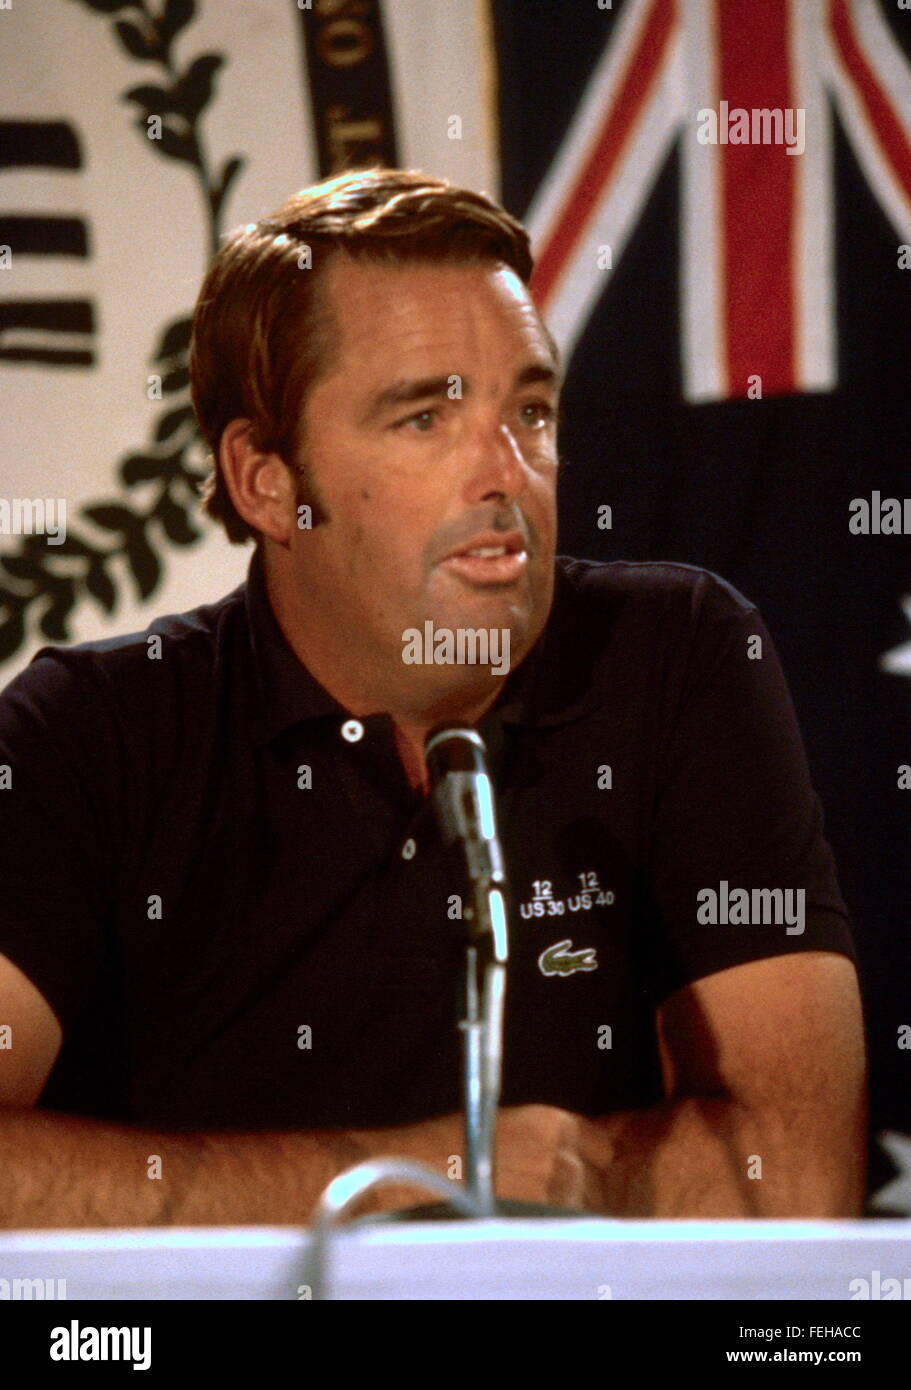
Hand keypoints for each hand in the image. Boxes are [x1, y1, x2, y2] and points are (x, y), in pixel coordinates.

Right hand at [346, 1104, 611, 1217]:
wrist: (402, 1182)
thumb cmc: (439, 1153)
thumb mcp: (497, 1124)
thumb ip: (540, 1140)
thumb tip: (565, 1158)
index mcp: (551, 1124)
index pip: (600, 1147)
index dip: (586, 1161)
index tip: (577, 1170)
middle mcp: (561, 1159)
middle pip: (594, 1184)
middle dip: (574, 1191)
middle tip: (540, 1199)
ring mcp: (554, 1200)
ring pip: (582, 1215)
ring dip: (561, 1217)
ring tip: (524, 1216)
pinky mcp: (538, 1231)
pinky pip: (560, 1238)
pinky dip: (547, 1238)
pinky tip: (520, 1233)